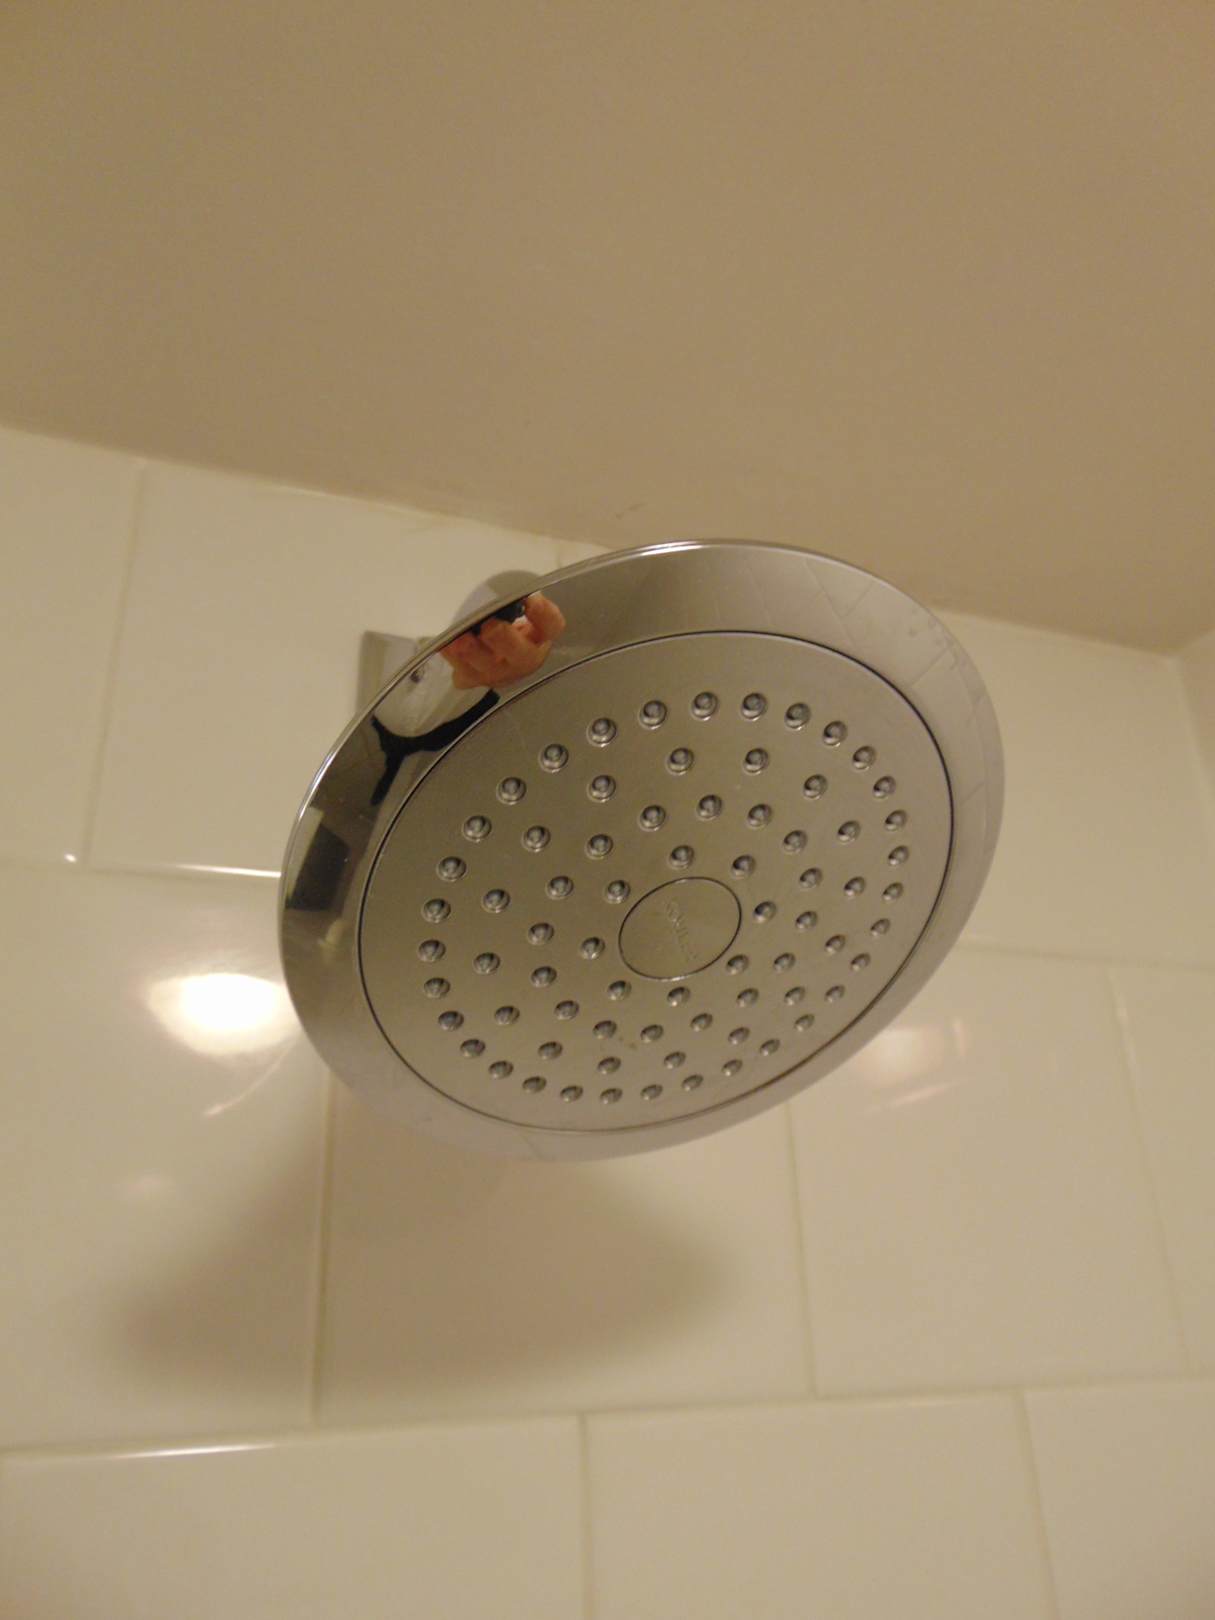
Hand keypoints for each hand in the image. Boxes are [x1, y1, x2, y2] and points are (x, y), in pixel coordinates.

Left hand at [439, 592, 566, 689]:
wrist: (494, 657)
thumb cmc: (507, 624)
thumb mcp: (515, 610)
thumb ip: (512, 600)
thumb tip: (496, 586)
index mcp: (540, 637)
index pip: (552, 626)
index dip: (543, 615)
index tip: (531, 599)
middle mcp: (523, 659)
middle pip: (521, 654)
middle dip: (504, 639)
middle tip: (490, 625)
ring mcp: (498, 673)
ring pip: (487, 667)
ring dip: (472, 652)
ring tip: (458, 639)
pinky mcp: (474, 679)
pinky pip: (463, 673)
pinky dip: (452, 659)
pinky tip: (444, 646)